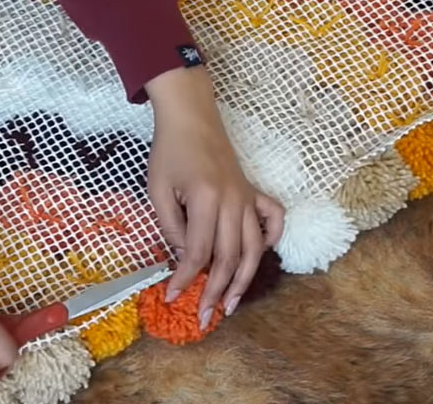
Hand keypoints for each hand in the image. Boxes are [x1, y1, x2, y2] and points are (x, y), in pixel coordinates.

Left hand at [145, 66, 284, 326]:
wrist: (191, 117)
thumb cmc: (169, 151)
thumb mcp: (158, 190)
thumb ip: (170, 227)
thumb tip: (181, 259)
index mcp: (206, 199)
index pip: (197, 252)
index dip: (184, 280)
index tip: (171, 299)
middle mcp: (233, 201)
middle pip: (230, 257)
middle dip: (216, 291)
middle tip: (204, 316)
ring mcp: (248, 197)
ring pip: (253, 248)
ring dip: (244, 280)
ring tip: (231, 304)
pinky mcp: (254, 192)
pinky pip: (273, 218)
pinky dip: (272, 238)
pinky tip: (261, 254)